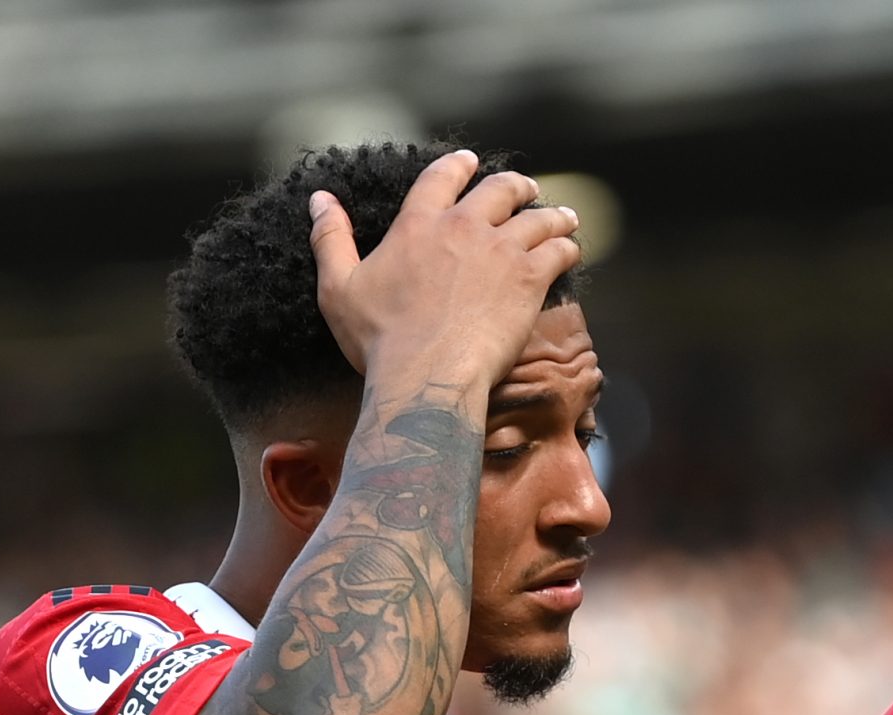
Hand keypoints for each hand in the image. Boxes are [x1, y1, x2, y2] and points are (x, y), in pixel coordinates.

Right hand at [306, 150, 581, 394]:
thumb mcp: (338, 287)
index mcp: (418, 223)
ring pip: (537, 217)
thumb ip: (330, 238)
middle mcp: (463, 226)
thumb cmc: (379, 340)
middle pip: (499, 189)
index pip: (441, 177)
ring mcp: (500, 250)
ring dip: (552, 213)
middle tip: (527, 189)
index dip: (458, 166)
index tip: (471, 162)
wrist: (427, 374)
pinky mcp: (530, 278)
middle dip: (515, 185)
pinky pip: (559, 251)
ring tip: (564, 216)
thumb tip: (319, 199)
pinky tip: (573, 250)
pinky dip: (568, 247)